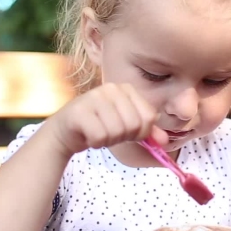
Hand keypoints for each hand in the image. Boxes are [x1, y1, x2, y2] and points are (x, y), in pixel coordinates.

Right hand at [48, 82, 167, 155]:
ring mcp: (94, 97)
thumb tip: (165, 141)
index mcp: (127, 88)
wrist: (66, 131)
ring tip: (98, 132)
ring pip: (117, 131)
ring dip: (108, 140)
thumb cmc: (99, 127)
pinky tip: (88, 135)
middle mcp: (111, 88)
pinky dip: (96, 142)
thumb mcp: (127, 128)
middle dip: (123, 137)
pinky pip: (100, 136)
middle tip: (109, 133)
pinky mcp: (79, 111)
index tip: (127, 131)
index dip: (141, 132)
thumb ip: (147, 132)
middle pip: (134, 125)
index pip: (149, 116)